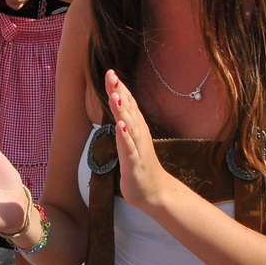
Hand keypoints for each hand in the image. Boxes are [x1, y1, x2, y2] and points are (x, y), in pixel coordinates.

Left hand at [105, 70, 177, 214]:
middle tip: (111, 75)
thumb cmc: (140, 165)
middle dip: (119, 93)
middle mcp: (139, 135)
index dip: (119, 88)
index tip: (110, 72)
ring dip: (122, 111)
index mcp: (137, 128)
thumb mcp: (130, 140)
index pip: (128, 104)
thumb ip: (126, 122)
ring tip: (115, 96)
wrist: (154, 192)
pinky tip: (120, 126)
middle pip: (128, 110)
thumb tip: (118, 104)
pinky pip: (129, 149)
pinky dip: (124, 137)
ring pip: (129, 126)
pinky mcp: (134, 164)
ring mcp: (138, 149)